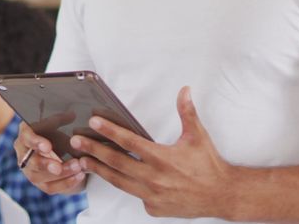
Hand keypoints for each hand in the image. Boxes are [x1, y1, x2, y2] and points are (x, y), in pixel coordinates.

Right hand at [15, 121, 85, 194]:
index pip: (26, 138)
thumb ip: (61, 120)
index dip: (36, 143)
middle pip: (31, 162)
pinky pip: (50, 188)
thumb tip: (72, 114)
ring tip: (78, 167)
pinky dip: (66, 183)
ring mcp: (30, 171)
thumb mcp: (57, 125)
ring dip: (61, 174)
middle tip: (59, 166)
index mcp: (25, 134)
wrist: (60, 152)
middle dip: (46, 164)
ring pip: (40, 177)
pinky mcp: (40, 184)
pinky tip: (79, 176)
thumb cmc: (55, 135)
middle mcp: (24, 154)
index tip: (48, 147)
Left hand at [70, 86, 236, 218]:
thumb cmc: (209, 165)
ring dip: (99, 170)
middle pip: (116, 162)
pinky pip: (134, 196)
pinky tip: (113, 177)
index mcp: (162, 158)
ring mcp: (152, 196)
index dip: (110, 131)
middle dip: (93, 151)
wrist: (222, 195)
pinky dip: (125, 186)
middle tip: (76, 142)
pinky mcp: (154, 208)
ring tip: (82, 162)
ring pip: (118, 181)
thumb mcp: (198, 136)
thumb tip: (184, 90)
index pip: (129, 142)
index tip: (93, 122)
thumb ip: (187, 112)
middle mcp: (153, 178)